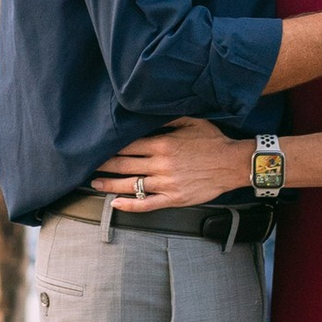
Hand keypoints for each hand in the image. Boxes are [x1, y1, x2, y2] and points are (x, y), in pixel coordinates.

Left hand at [92, 121, 250, 209]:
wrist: (233, 164)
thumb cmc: (213, 141)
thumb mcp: (191, 121)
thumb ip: (168, 119)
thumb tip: (149, 116)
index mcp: (163, 144)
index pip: (129, 146)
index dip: (112, 148)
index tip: (98, 147)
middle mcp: (161, 164)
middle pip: (125, 165)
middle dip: (104, 165)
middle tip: (88, 165)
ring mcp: (166, 183)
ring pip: (131, 185)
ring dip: (110, 184)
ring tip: (95, 183)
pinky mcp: (174, 199)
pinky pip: (147, 204)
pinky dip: (130, 205)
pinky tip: (116, 204)